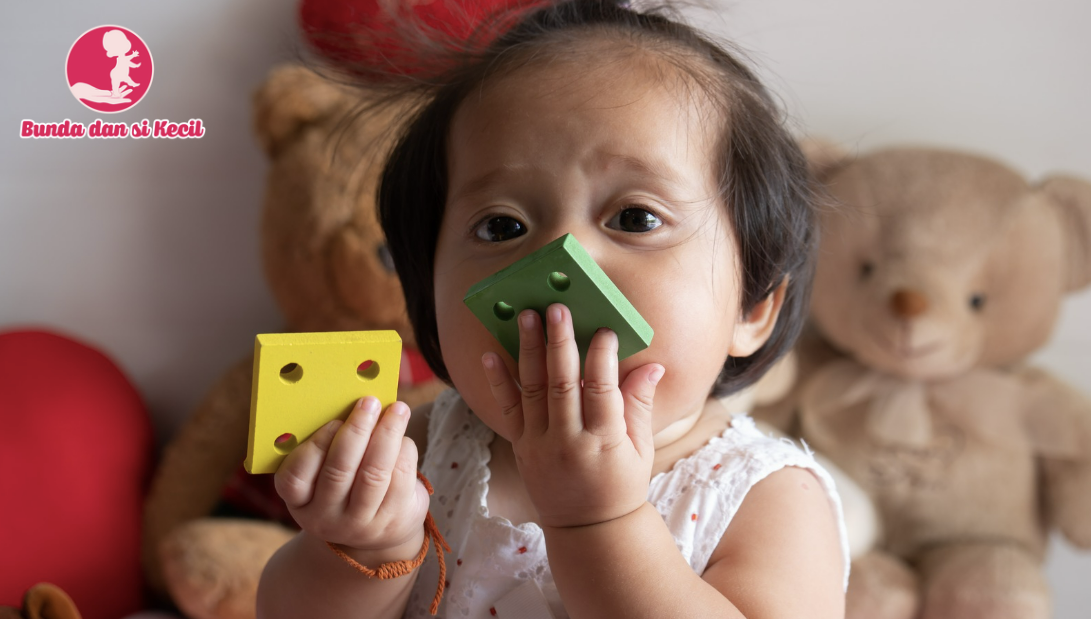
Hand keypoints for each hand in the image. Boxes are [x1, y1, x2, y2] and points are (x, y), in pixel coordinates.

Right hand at [273, 397, 429, 551]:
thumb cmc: (347, 487)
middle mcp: (325, 518)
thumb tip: (353, 403)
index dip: (315, 446)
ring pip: (374, 474)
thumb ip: (328, 446)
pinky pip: (400, 479)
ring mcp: (359, 524)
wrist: (377, 532)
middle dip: (356, 431)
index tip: (335, 420)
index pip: (295, 477)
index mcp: (299, 502)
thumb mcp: (324, 475)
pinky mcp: (392, 522)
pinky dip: (404, 451)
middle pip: (339, 471)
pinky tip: (403, 437)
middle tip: (369, 403)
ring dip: (387, 435)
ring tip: (397, 409)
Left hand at [481, 304, 664, 527]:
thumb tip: (653, 364)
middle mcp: (569, 442)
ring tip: (525, 317)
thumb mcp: (641, 448)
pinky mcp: (521, 447)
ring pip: (532, 390)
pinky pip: (507, 409)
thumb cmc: (621, 484)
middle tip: (556, 309)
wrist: (588, 528)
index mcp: (605, 441)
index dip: (602, 357)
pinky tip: (490, 354)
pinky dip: (498, 381)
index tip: (604, 329)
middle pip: (562, 383)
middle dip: (559, 342)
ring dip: (528, 350)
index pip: (602, 389)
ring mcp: (540, 445)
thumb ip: (640, 404)